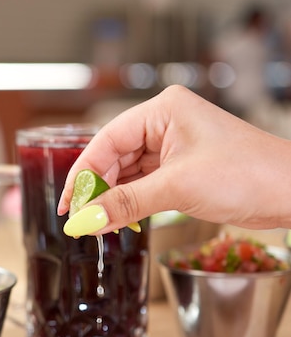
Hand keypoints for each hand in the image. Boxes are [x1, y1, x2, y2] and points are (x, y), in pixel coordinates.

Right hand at [59, 85, 290, 236]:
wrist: (289, 193)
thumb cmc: (247, 174)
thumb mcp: (176, 188)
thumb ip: (125, 205)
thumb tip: (84, 220)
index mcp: (163, 110)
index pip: (107, 140)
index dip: (83, 174)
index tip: (68, 204)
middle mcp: (166, 124)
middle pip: (115, 157)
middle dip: (97, 190)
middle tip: (80, 220)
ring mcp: (174, 148)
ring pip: (129, 174)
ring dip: (113, 200)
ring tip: (97, 226)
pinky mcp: (182, 170)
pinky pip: (145, 186)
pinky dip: (131, 205)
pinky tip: (119, 220)